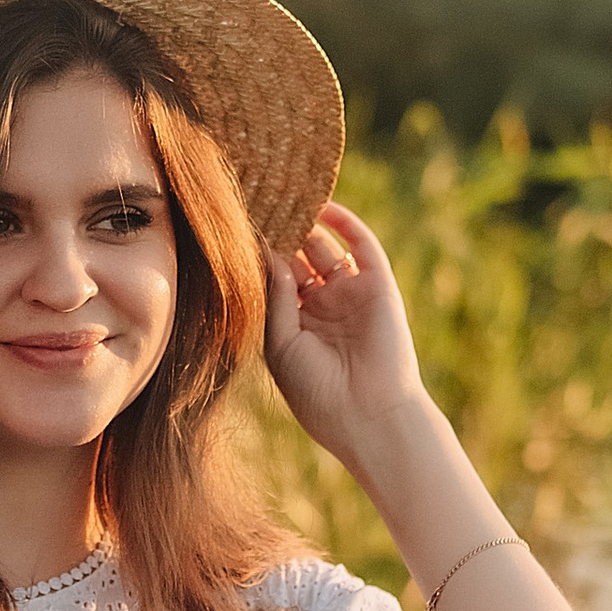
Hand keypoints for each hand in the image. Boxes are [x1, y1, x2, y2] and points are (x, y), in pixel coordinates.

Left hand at [261, 199, 427, 478]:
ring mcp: (351, 294)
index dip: (257, 254)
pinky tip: (321, 204)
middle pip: (298, 257)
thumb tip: (268, 253)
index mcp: (297, 323)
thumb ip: (275, 298)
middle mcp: (324, 305)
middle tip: (254, 198)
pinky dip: (345, 223)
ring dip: (306, 222)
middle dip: (279, 231)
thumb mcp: (281, 345)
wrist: (369, 417)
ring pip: (325, 247)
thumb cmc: (317, 392)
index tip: (232, 225)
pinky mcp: (378, 287)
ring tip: (281, 193)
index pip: (275, 278)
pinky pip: (362, 246)